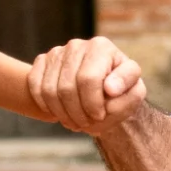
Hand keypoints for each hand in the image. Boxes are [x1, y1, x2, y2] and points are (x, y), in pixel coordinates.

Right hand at [27, 36, 147, 135]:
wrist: (102, 90)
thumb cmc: (120, 91)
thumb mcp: (134, 89)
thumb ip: (129, 88)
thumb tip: (110, 88)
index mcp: (101, 47)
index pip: (88, 79)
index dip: (92, 103)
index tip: (99, 116)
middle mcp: (77, 45)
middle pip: (67, 87)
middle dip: (76, 112)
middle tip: (86, 124)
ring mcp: (57, 52)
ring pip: (49, 90)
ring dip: (62, 113)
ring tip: (75, 122)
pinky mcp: (42, 61)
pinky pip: (36, 87)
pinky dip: (46, 105)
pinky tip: (60, 112)